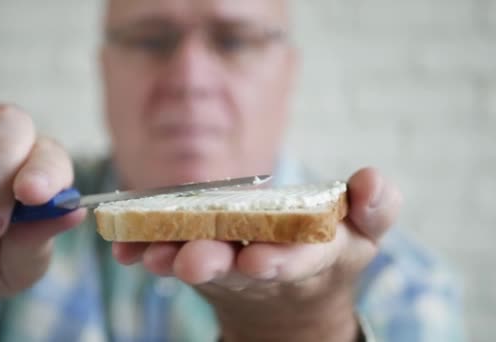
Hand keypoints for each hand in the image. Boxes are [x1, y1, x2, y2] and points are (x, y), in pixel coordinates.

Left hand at [112, 168, 401, 341]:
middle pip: (235, 268)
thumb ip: (374, 208)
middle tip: (190, 262)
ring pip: (197, 264)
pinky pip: (169, 255)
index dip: (279, 260)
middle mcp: (259, 268)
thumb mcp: (363, 233)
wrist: (290, 296)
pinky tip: (124, 248)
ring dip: (171, 259)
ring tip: (148, 254)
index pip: (295, 262)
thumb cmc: (329, 250)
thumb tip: (372, 179)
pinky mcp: (197, 259)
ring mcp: (225, 267)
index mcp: (306, 260)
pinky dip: (147, 252)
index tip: (260, 259)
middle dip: (213, 263)